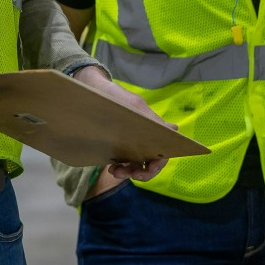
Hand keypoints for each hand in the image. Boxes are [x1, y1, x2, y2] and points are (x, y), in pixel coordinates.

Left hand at [74, 66, 174, 182]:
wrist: (90, 90)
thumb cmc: (114, 96)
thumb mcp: (132, 105)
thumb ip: (150, 118)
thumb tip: (174, 129)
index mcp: (152, 128)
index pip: (163, 152)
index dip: (158, 163)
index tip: (149, 168)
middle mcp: (145, 138)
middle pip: (150, 163)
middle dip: (141, 172)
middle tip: (128, 174)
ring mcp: (131, 144)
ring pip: (137, 166)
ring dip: (128, 172)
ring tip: (115, 172)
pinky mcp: (119, 147)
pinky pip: (124, 164)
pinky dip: (120, 169)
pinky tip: (111, 168)